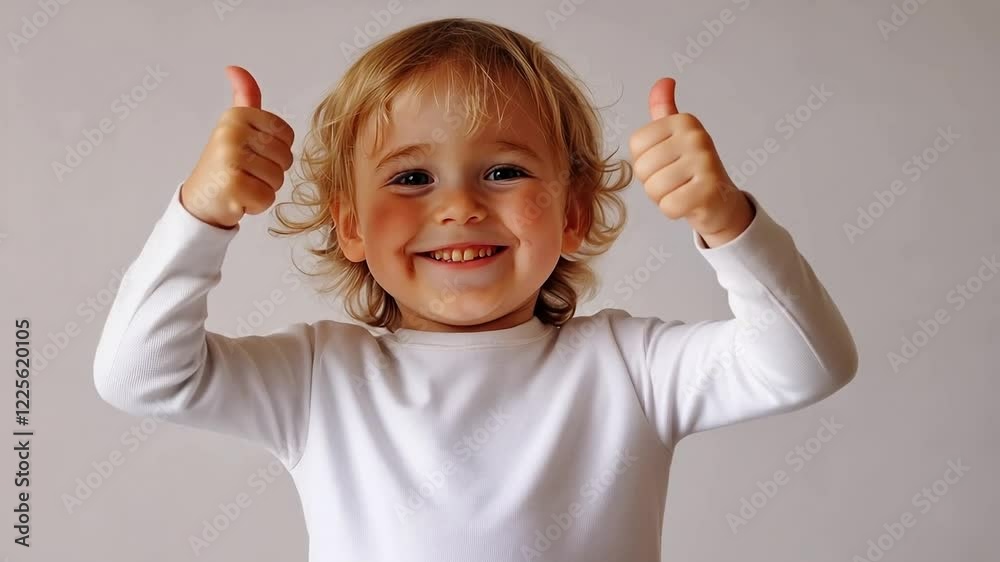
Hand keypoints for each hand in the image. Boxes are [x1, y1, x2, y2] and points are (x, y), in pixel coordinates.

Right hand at [180, 65, 295, 228]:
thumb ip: (245, 98)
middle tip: (245, 172)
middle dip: (271, 172)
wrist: (200, 200)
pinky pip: (267, 198)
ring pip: (278, 179)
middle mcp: (232, 132)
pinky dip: (256, 204)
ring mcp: (231, 158)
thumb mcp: (234, 125)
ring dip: (264, 188)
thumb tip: (235, 68)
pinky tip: (238, 199)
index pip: (287, 135)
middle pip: (285, 157)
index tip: (252, 153)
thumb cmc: (224, 163)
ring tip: (241, 184)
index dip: (276, 151)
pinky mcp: (233, 185)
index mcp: (237, 115)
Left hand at [629, 77, 753, 246]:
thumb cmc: (691, 170)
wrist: (722, 203)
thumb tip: (664, 81)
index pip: (636, 145)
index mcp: (684, 121)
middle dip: (652, 182)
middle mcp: (697, 137)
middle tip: (675, 181)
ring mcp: (705, 163)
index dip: (644, 161)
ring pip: (654, 188)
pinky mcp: (709, 191)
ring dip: (663, 197)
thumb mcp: (677, 136)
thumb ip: (664, 110)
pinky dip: (674, 211)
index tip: (666, 163)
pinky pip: (669, 205)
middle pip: (642, 168)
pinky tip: (689, 204)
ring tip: (682, 191)